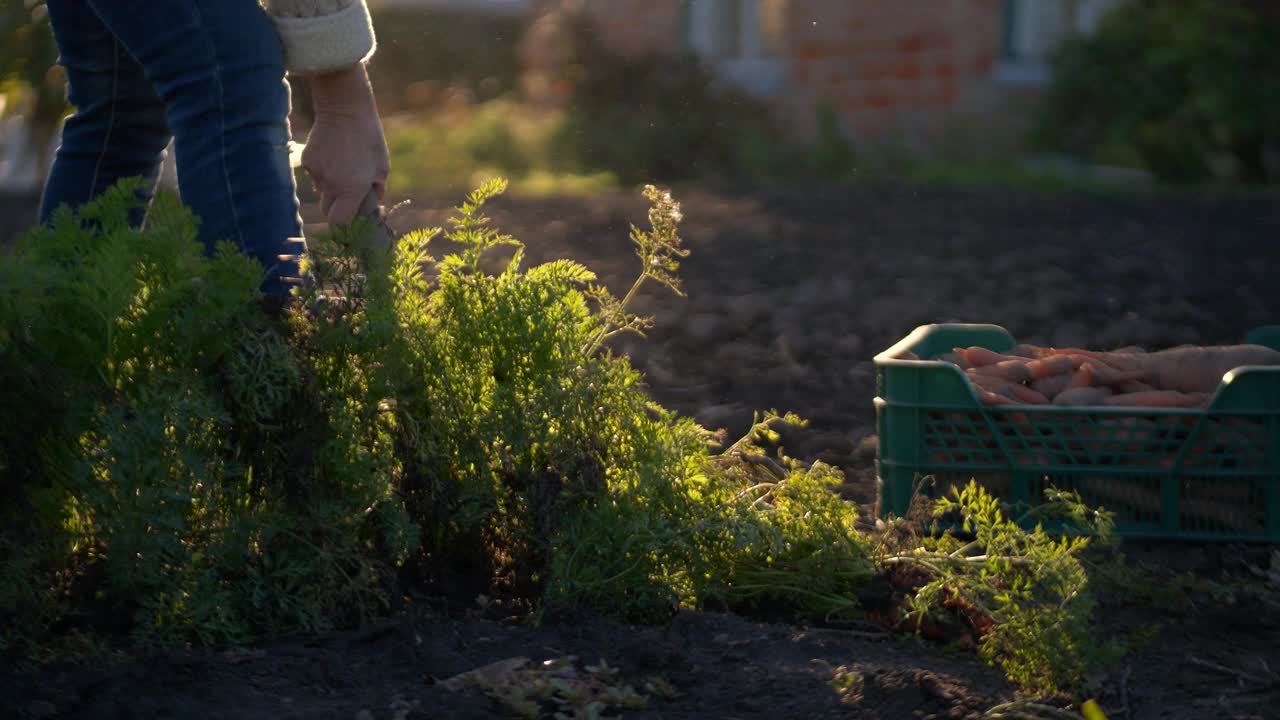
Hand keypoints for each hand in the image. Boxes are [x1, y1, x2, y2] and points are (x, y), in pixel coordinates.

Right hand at [302, 63, 389, 223]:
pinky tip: (334, 156)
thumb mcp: (382, 167)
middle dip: (337, 209)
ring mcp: (316, 173)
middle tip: (349, 198)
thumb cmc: (369, 138)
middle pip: (327, 211)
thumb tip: (375, 206)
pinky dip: (324, 172)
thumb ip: (377, 191)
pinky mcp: (307, 161)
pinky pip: (315, 176)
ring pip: (321, 192)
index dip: (344, 224)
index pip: (338, 221)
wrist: (345, 109)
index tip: (351, 221)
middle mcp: (330, 185)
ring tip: (344, 168)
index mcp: (351, 189)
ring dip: (332, 188)